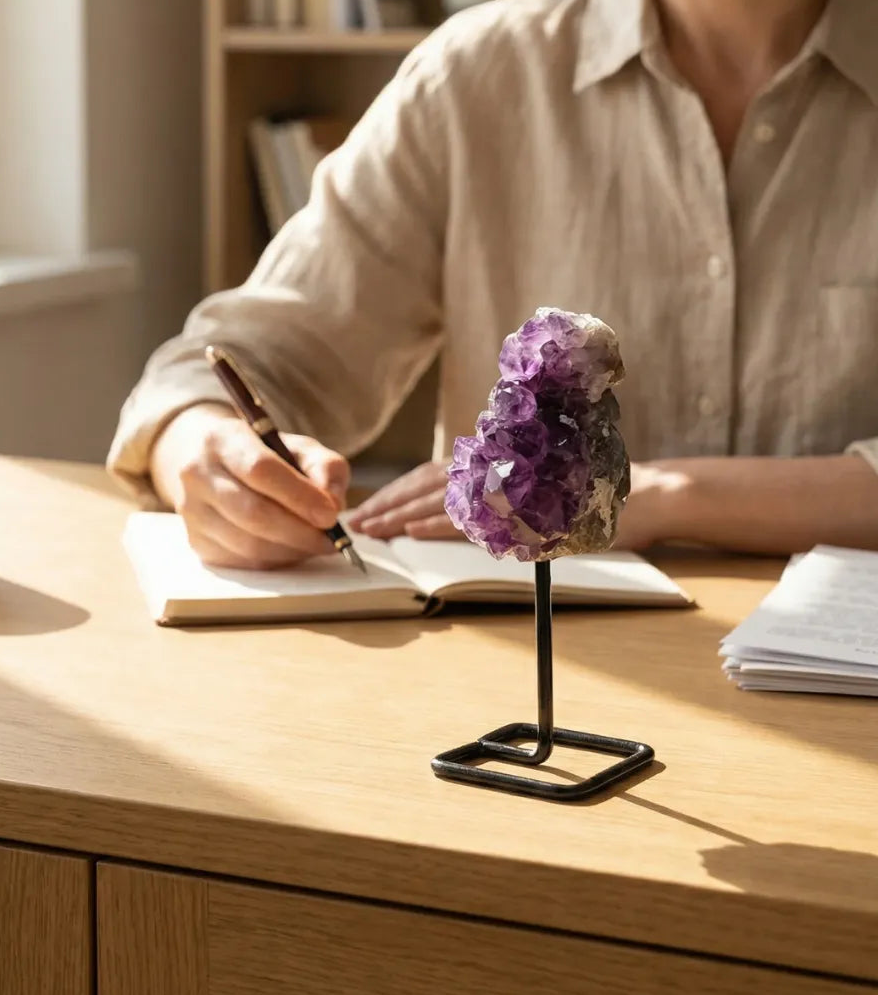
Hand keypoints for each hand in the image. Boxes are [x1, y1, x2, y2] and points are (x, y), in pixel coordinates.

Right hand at [150, 403, 350, 568]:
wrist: (211, 463)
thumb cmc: (263, 454)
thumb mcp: (298, 447)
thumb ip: (325, 467)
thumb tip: (333, 504)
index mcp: (222, 439)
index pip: (260, 469)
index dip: (299, 496)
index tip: (330, 514)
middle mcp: (198, 474)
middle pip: (253, 513)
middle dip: (300, 532)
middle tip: (331, 540)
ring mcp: (192, 511)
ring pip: (248, 544)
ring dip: (291, 550)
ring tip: (315, 543)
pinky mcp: (196, 541)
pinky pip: (242, 561)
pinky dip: (274, 560)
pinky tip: (291, 548)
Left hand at [345, 457, 688, 549]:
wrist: (637, 497)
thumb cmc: (585, 497)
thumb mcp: (532, 498)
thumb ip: (494, 501)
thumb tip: (441, 516)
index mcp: (495, 463)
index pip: (433, 475)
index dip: (399, 491)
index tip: (371, 508)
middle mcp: (498, 467)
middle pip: (428, 485)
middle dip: (390, 504)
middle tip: (358, 522)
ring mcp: (511, 483)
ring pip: (443, 498)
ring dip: (404, 514)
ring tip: (375, 528)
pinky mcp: (523, 504)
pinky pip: (474, 514)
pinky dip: (441, 523)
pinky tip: (415, 531)